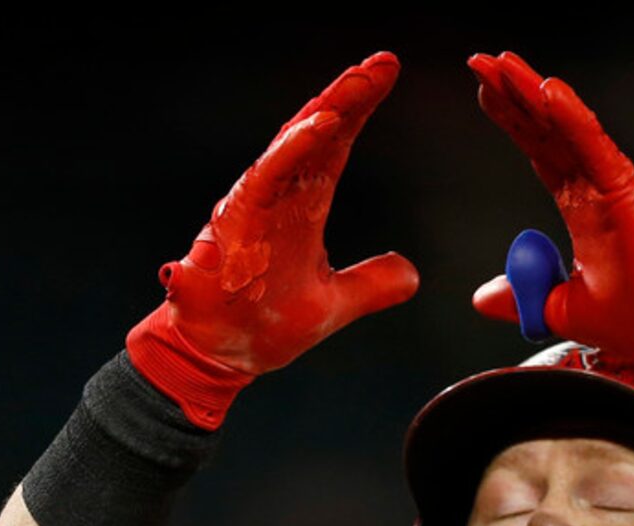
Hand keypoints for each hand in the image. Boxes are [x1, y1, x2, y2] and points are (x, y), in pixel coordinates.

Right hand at [127, 52, 418, 426]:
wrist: (223, 354)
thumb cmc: (266, 324)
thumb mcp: (335, 304)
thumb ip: (373, 285)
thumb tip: (410, 274)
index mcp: (304, 205)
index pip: (337, 146)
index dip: (360, 110)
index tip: (387, 74)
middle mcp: (281, 193)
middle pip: (319, 132)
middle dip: (351, 95)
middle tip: (383, 62)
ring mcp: (258, 202)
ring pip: (295, 143)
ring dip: (328, 109)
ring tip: (360, 80)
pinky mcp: (239, 217)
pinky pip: (269, 173)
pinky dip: (295, 147)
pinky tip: (323, 123)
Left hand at [467, 51, 633, 404]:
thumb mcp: (559, 309)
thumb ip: (523, 295)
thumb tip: (484, 296)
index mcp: (584, 209)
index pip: (542, 151)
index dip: (514, 121)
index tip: (485, 93)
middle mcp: (598, 189)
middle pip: (549, 129)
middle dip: (514, 94)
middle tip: (481, 62)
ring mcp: (614, 185)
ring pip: (568, 128)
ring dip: (535, 94)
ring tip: (502, 68)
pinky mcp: (629, 191)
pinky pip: (595, 146)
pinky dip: (572, 118)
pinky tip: (548, 93)